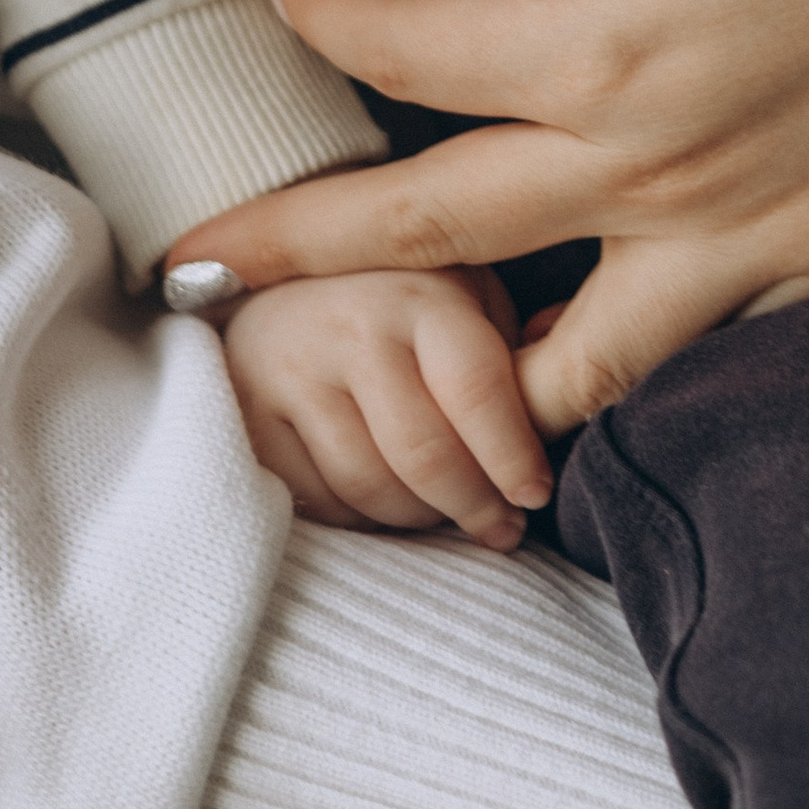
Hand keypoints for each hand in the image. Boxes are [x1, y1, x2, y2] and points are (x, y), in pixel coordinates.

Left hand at [167, 0, 808, 434]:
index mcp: (617, 38)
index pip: (412, 56)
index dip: (326, 24)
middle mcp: (667, 166)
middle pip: (436, 237)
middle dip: (299, 254)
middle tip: (197, 272)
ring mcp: (756, 239)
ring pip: (569, 360)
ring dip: (467, 369)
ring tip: (398, 372)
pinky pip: (699, 352)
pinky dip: (623, 368)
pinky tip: (584, 343)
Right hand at [220, 265, 552, 545]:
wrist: (272, 278)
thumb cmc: (398, 296)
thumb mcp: (463, 292)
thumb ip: (510, 348)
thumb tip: (561, 411)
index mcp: (421, 291)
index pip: (476, 388)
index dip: (512, 456)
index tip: (535, 495)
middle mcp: (353, 324)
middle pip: (423, 453)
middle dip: (474, 505)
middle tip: (501, 529)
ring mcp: (291, 368)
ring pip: (368, 486)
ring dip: (419, 520)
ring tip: (446, 516)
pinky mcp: (247, 413)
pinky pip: (316, 500)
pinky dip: (360, 519)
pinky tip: (385, 506)